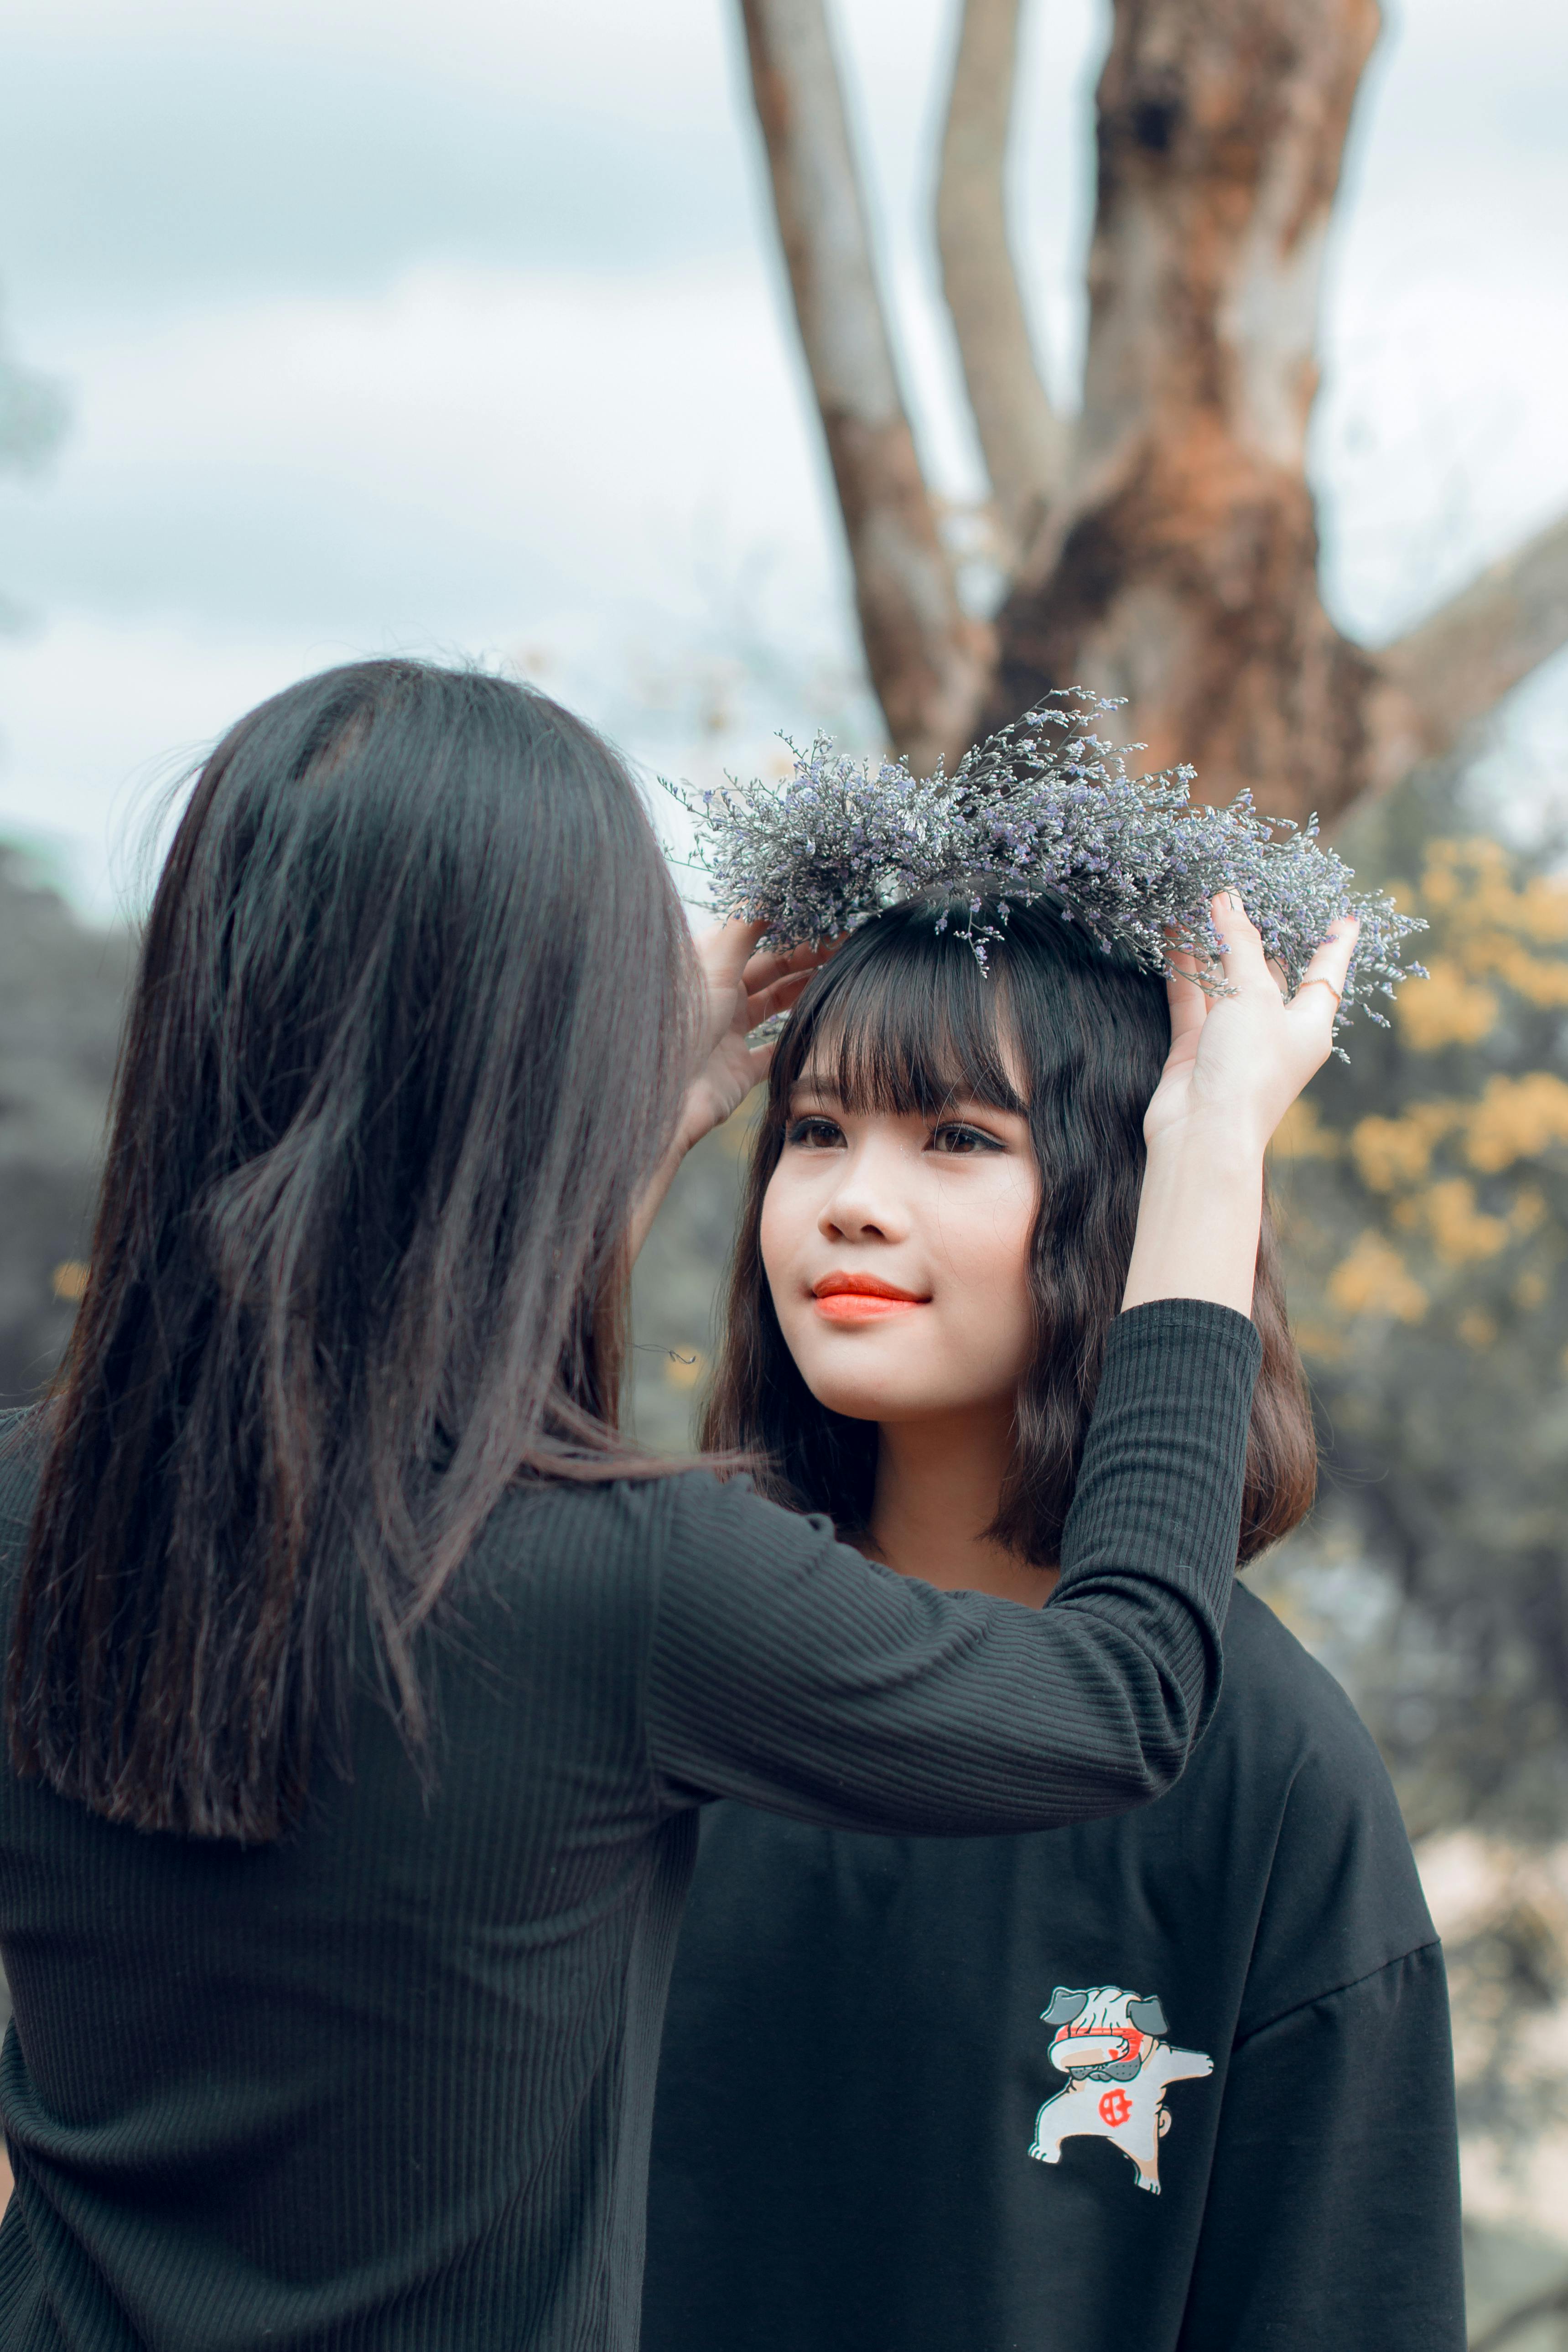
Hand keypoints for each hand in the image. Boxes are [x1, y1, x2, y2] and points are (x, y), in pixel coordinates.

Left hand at [630, 918, 832, 1259]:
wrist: (659, 1099)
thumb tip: (767, 879)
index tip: (822, 911)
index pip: (754, 935)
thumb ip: (744, 922)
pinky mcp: (737, 1073)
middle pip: (771, 969)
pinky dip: (798, 1040)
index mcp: (706, 966)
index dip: (788, 922)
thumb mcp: (712, 962)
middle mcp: (717, 997)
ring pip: (776, 1005)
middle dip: (808, 954)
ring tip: (845, 974)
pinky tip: (823, 1025)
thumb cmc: (677, 1024)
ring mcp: (727, 1035)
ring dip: (808, 990)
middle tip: (848, 942)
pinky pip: (774, 1053)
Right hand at [1121, 896, 1357, 1316]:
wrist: (1204, 1133)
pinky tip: (1175, 936)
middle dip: (1258, 934)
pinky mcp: (1196, 1048)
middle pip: (1271, 973)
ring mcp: (1235, 1040)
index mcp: (1309, 1024)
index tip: (1347, 917)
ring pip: (1226, 982)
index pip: (1327, 974)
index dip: (1336, 944)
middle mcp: (1275, 1031)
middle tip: (1248, 891)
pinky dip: (1185, 970)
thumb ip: (1239, 944)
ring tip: (1201, 901)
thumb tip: (1227, 898)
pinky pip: (1193, 999)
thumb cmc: (1249, 1068)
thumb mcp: (1254, 996)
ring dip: (1213, 946)